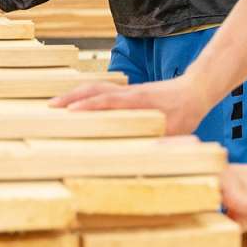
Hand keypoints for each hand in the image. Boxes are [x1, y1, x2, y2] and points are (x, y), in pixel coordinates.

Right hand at [50, 76, 213, 135]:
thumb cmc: (186, 112)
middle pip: (94, 89)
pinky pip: (101, 90)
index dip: (88, 106)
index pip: (107, 100)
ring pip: (95, 87)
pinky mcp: (128, 92)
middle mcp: (128, 93)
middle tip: (50, 107)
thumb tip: (148, 158)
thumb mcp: (176, 131)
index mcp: (137, 101)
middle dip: (70, 97)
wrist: (196, 89)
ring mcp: (126, 90)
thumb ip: (161, 144)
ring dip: (75, 94)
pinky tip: (77, 103)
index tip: (69, 112)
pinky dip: (85, 94)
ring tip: (57, 105)